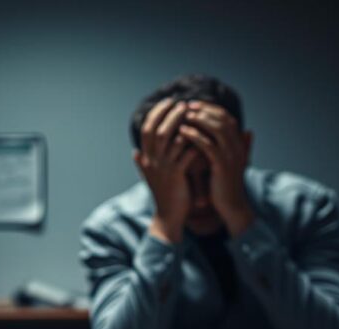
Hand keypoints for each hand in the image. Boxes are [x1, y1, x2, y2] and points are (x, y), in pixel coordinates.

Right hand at [134, 98, 199, 243]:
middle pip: (157, 130)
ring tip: (193, 114)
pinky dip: (193, 143)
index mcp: (146, 158)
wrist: (169, 217)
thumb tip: (134, 152)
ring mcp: (163, 168)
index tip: (168, 102)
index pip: (146, 129)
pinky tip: (204, 135)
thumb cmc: (164, 194)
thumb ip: (142, 163)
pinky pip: (185, 153)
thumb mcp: (150, 177)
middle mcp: (152, 161)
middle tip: (182, 104)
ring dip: (182, 123)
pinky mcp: (176, 175)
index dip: (156, 113)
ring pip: (170, 138)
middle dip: (169, 114)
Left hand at [179, 102, 254, 235]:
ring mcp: (231, 156)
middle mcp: (237, 147)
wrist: (231, 206)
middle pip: (222, 119)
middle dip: (204, 110)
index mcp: (239, 144)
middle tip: (187, 106)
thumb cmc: (225, 184)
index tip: (194, 104)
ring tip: (184, 115)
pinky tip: (182, 131)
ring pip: (217, 129)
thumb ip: (233, 147)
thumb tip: (247, 132)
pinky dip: (195, 136)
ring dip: (200, 119)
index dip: (211, 108)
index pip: (226, 117)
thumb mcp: (229, 162)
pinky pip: (208, 145)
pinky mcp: (222, 166)